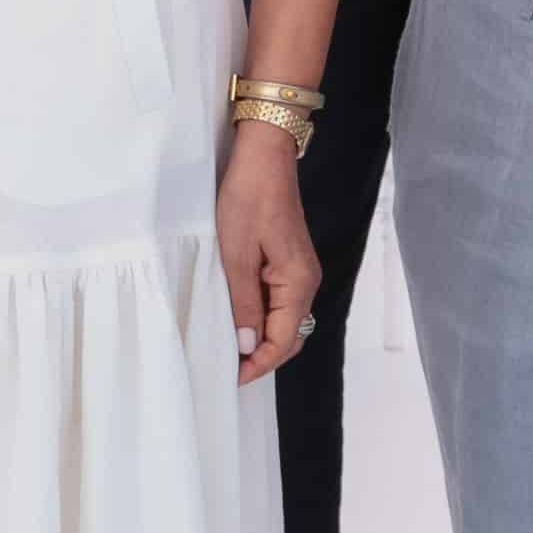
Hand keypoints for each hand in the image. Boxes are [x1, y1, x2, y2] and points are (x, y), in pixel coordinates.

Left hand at [215, 117, 320, 385]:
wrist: (263, 156)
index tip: (231, 376)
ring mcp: (299, 270)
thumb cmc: (247, 199)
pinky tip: (237, 315)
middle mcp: (306, 281)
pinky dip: (261, 315)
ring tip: (228, 346)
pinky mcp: (288, 260)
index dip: (259, 364)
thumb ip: (244, 304)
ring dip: (260, 336)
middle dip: (262, 356)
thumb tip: (249, 347)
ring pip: (284, 319)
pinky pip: (278, 299)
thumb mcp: (236, 255)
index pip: (284, 341)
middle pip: (289, 335)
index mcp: (298, 283)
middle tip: (227, 366)